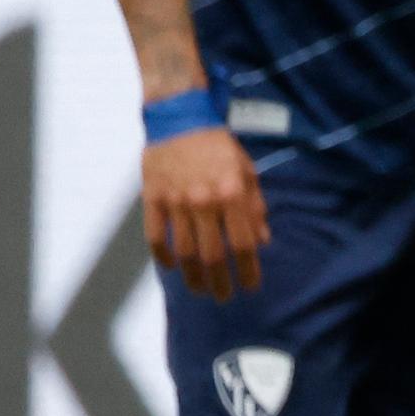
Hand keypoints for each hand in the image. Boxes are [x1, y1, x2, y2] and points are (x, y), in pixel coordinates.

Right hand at [144, 125, 268, 298]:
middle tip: (223, 297)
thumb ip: (255, 207)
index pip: (243, 244)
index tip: (250, 287)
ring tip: (199, 289)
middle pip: (212, 254)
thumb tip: (263, 240)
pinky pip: (155, 234)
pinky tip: (171, 266)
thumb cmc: (218, 146)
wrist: (179, 118)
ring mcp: (175, 201)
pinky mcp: (152, 198)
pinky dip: (162, 254)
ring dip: (192, 275)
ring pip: (183, 250)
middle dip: (220, 281)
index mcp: (232, 195)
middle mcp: (204, 201)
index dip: (248, 270)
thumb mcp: (247, 171)